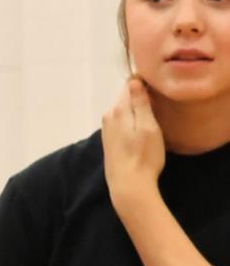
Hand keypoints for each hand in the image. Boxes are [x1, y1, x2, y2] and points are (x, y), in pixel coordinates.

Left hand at [102, 77, 164, 215]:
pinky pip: (121, 121)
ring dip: (136, 108)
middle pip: (125, 97)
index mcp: (118, 110)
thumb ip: (140, 103)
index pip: (130, 85)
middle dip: (140, 95)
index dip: (145, 83)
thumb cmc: (143, 156)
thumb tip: (134, 80)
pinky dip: (131, 119)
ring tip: (153, 113)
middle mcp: (108, 116)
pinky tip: (141, 128)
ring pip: (123, 109)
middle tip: (159, 101)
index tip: (159, 88)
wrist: (128, 184)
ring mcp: (106, 128)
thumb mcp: (148, 127)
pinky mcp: (109, 139)